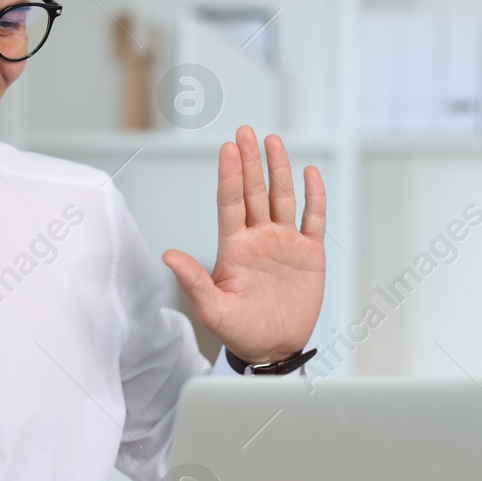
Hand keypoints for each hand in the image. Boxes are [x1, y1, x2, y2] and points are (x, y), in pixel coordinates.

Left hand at [163, 127, 325, 364]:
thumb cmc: (239, 332)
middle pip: (254, 192)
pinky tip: (309, 173)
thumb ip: (193, 280)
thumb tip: (167, 255)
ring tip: (272, 141)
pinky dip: (314, 196)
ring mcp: (284, 243)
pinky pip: (314, 219)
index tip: (226, 149)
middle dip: (250, 161)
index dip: (230, 175)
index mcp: (234, 247)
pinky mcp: (309, 254)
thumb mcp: (213, 309)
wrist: (272, 349)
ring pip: (282, 198)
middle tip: (244, 131)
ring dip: (278, 170)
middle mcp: (258, 238)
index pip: (230, 203)